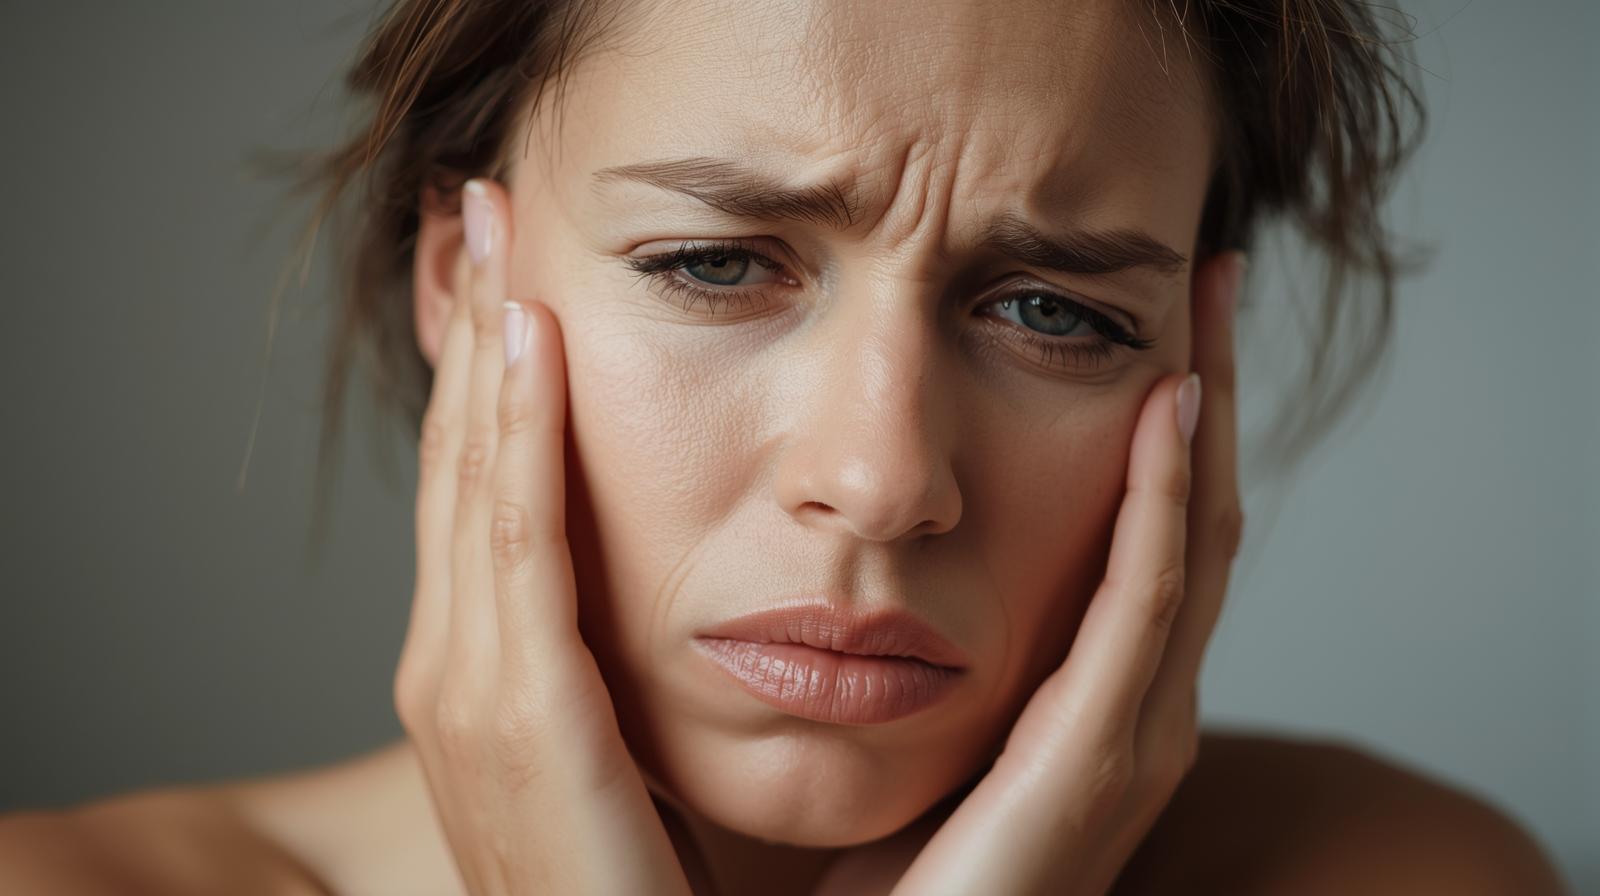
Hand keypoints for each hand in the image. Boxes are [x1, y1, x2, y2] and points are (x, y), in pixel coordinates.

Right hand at [393, 179, 692, 895]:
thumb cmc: (660, 887)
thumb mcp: (633, 742)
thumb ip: (629, 653)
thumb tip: (680, 574)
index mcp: (491, 678)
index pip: (489, 494)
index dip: (496, 378)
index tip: (518, 271)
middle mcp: (458, 678)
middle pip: (466, 470)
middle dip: (474, 339)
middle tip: (485, 213)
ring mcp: (471, 702)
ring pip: (479, 488)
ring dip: (487, 360)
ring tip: (498, 244)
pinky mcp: (519, 728)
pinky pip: (516, 554)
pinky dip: (516, 443)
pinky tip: (529, 348)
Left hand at [887, 250, 1246, 895]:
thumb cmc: (889, 873)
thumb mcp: (927, 735)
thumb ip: (939, 653)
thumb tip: (886, 562)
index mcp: (1097, 700)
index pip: (1155, 533)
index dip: (1170, 423)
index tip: (1158, 315)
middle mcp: (1136, 712)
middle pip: (1193, 517)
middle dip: (1209, 392)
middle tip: (1211, 273)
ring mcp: (1130, 740)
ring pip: (1189, 542)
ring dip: (1205, 417)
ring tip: (1207, 303)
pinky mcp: (1094, 765)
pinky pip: (1142, 607)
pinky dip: (1162, 504)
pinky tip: (1167, 410)